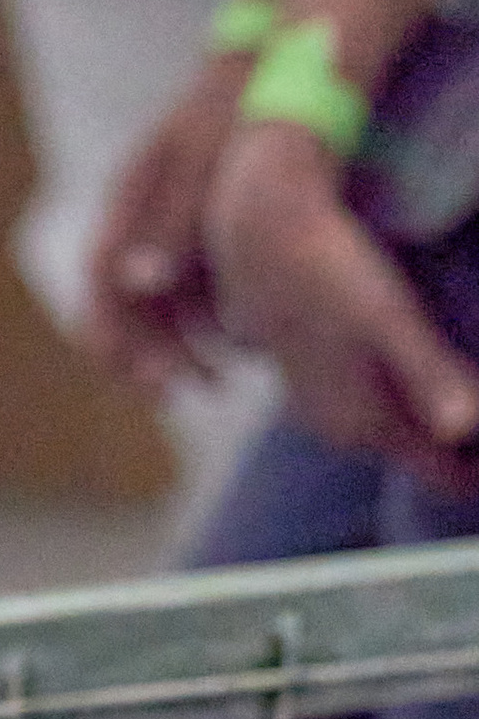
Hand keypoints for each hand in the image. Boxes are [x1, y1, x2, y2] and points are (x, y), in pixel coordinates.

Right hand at [81, 58, 252, 387]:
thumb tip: (137, 283)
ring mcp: (168, 237)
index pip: (98, 279)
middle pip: (122, 308)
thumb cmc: (240, 102)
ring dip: (178, 356)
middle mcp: (138, 225)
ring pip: (157, 315)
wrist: (280, 68)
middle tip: (177, 395)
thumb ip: (173, 220)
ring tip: (216, 387)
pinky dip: (208, 336)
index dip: (109, 332)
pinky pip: (192, 304)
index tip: (137, 372)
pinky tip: (238, 357)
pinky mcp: (201, 246)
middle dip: (144, 358)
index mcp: (127, 199)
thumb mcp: (208, 155)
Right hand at [207, 117, 478, 481]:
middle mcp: (343, 432)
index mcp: (368, 426)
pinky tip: (423, 376)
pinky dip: (406, 403)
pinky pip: (375, 409)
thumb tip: (465, 429)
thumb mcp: (391, 320)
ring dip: (434, 426)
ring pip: (396, 434)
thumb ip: (430, 377)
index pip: (443, 476)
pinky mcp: (316, 385)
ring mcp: (324, 412)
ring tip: (472, 405)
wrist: (262, 242)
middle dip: (467, 454)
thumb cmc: (333, 272)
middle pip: (421, 459)